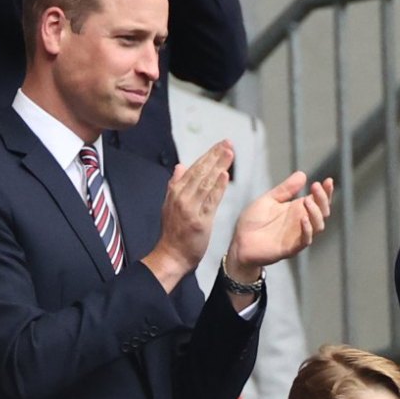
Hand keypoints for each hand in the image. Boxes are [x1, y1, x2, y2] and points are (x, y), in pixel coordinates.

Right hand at [142, 140, 234, 291]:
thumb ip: (176, 184)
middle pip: (200, 171)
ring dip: (218, 166)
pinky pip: (210, 201)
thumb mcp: (170, 205)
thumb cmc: (174, 233)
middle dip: (215, 155)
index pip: (194, 168)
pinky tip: (225, 176)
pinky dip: (217, 188)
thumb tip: (180, 166)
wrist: (171, 255)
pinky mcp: (199, 220)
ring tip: (229, 153)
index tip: (220, 145)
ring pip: (206, 182)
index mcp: (176, 191)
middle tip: (228, 143)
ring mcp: (189, 208)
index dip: (208, 155)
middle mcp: (181, 196)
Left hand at [224, 173, 332, 275]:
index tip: (328, 180)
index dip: (326, 192)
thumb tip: (302, 174)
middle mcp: (301, 223)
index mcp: (297, 210)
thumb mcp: (269, 200)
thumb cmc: (253, 221)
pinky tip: (303, 218)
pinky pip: (305, 241)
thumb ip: (285, 190)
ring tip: (307, 199)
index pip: (318, 201)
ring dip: (315, 213)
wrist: (239, 242)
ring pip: (318, 226)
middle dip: (322, 199)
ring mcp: (297, 236)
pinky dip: (307, 230)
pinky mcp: (290, 248)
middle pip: (322, 212)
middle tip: (315, 186)